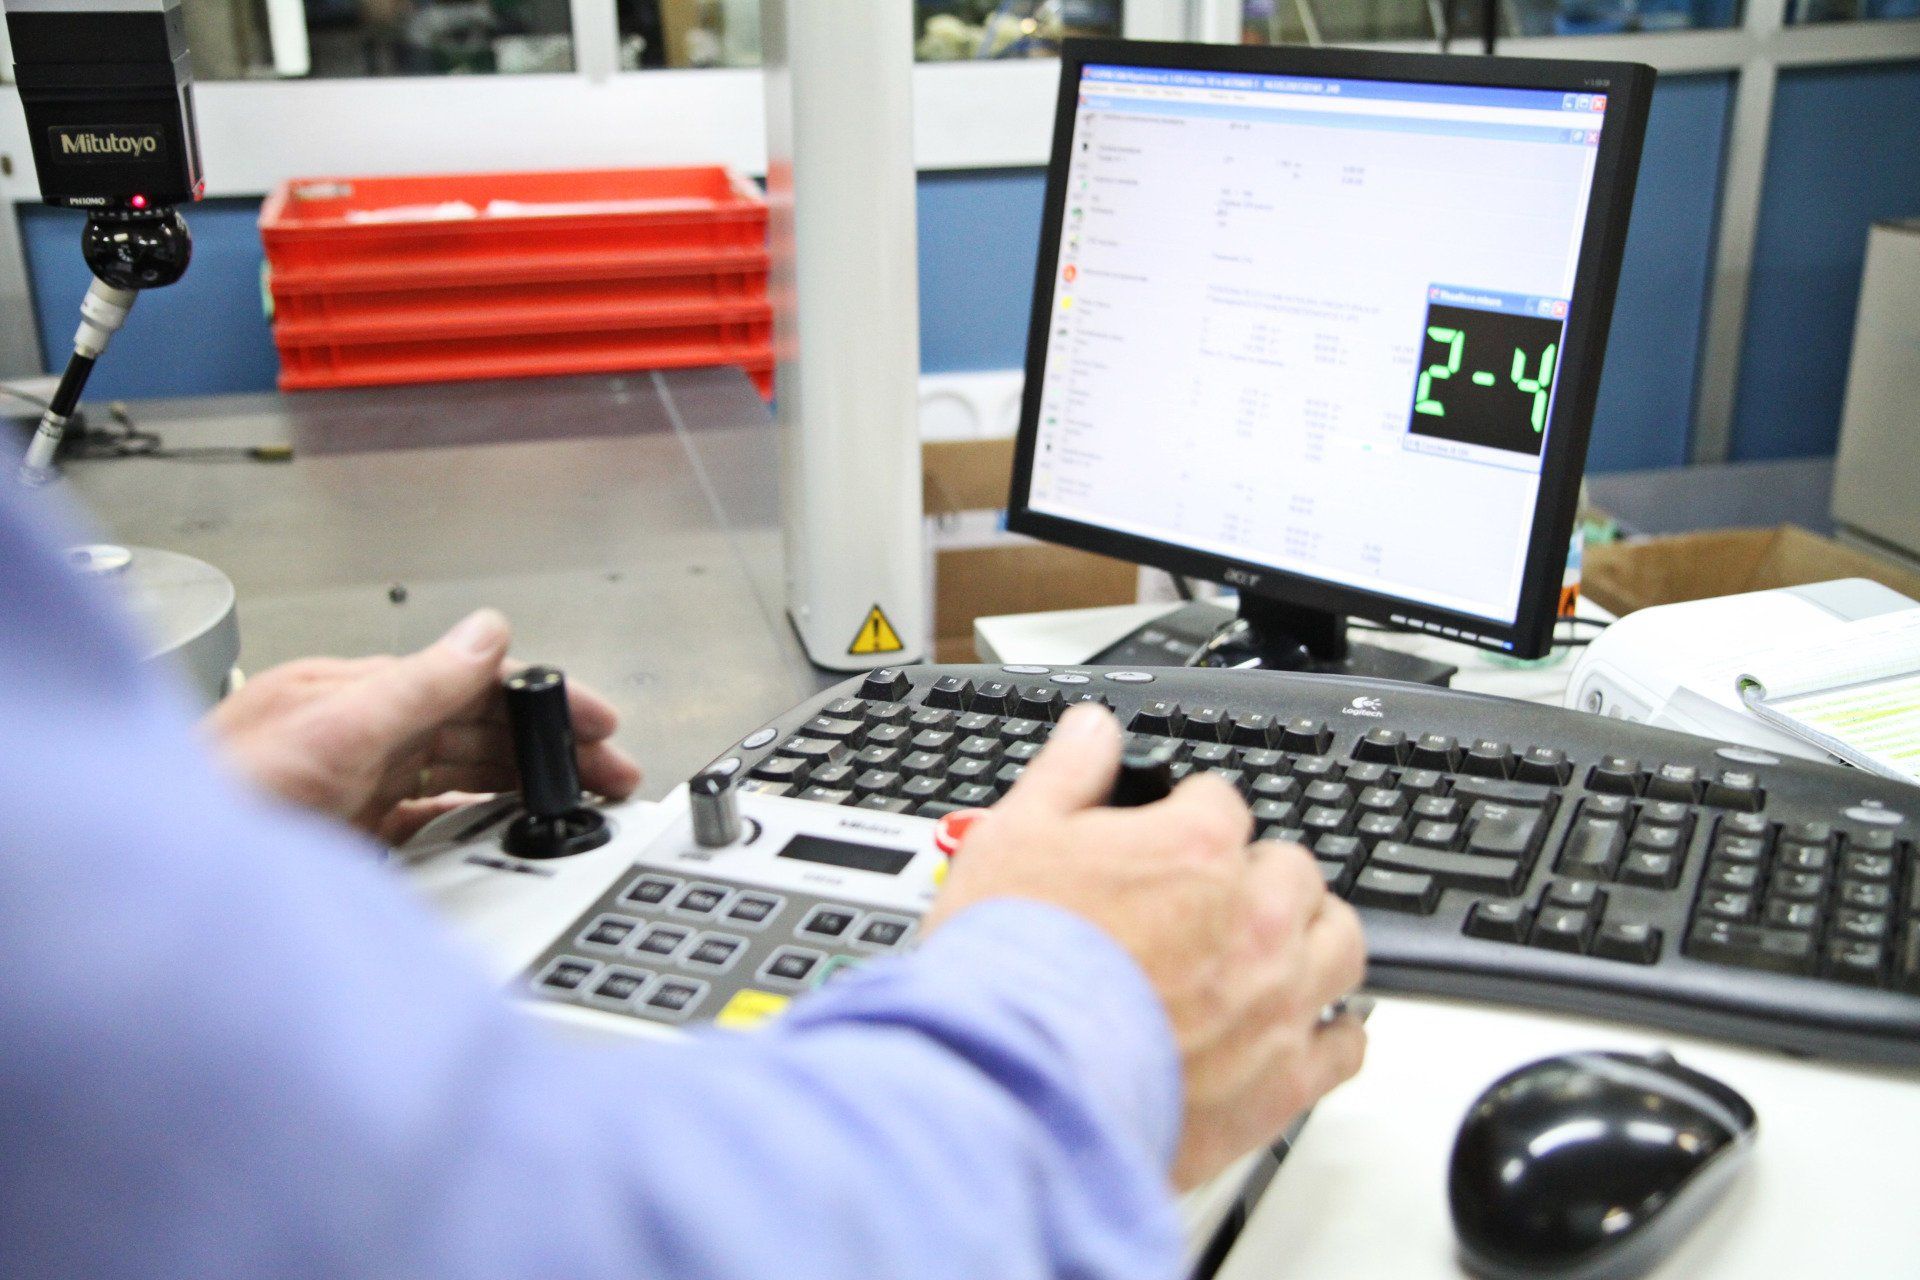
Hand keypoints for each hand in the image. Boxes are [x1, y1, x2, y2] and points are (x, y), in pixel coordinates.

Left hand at [205, 609, 641, 844]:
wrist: (159, 885)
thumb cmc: (219, 807)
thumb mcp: (334, 732)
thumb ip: (418, 684)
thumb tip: (487, 633)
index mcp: (352, 693)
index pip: (471, 682)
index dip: (541, 699)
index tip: (598, 721)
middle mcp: (355, 734)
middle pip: (474, 730)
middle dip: (549, 745)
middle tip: (611, 771)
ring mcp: (350, 787)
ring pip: (459, 776)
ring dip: (522, 784)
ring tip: (576, 800)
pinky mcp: (345, 838)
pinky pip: (430, 823)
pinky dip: (476, 823)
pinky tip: (503, 831)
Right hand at [925, 704, 1366, 1189]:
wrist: (1016, 1078)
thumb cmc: (1012, 965)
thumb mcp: (1012, 837)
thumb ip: (1067, 774)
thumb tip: (1095, 729)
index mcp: (1194, 849)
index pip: (1220, 804)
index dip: (1192, 816)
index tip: (1174, 833)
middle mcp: (1252, 919)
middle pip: (1293, 871)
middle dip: (1261, 875)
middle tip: (1222, 894)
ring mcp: (1275, 1000)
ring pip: (1340, 943)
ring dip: (1314, 935)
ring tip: (1281, 946)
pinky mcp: (1280, 1081)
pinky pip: (1344, 1043)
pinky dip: (1333, 1029)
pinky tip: (1309, 1025)